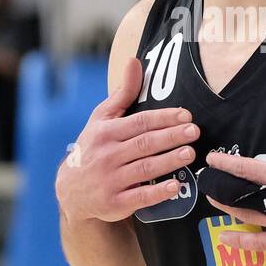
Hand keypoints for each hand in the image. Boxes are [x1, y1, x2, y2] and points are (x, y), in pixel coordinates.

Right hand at [55, 56, 199, 223]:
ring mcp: (110, 181)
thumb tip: (135, 61)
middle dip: (170, 137)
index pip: (138, 122)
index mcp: (105, 133)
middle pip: (143, 143)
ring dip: (168, 161)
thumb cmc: (93, 148)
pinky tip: (175, 186)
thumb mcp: (101, 120)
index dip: (163, 118)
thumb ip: (122, 93)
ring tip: (190, 153)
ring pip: (143, 168)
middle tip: (194, 131)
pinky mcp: (114, 203)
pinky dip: (157, 192)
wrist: (72, 191)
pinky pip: (139, 196)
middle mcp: (106, 156)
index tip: (186, 114)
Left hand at [203, 85, 265, 254]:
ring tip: (212, 202)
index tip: (211, 159)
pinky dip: (241, 240)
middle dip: (220, 187)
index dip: (226, 164)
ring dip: (226, 209)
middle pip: (238, 195)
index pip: (246, 169)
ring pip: (245, 217)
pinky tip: (226, 239)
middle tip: (205, 181)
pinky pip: (260, 244)